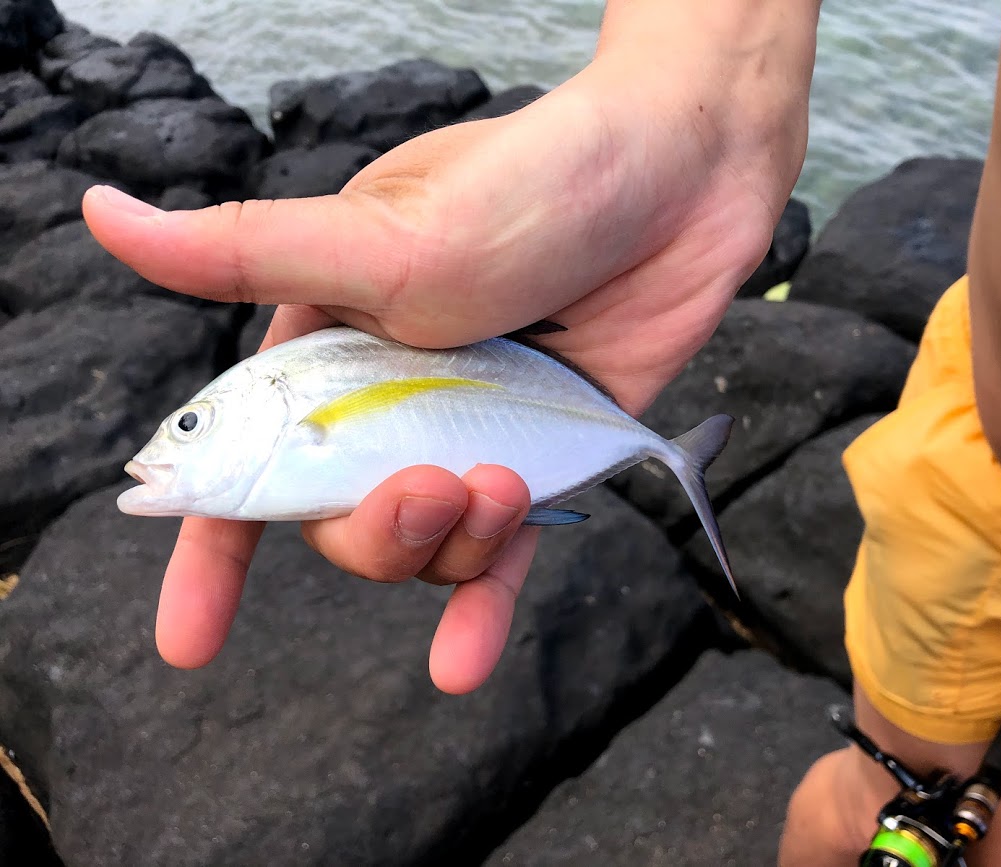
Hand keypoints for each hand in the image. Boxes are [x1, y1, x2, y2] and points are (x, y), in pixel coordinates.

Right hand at [82, 15, 813, 691]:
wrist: (683, 185)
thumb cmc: (532, 189)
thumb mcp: (382, 233)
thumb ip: (249, 255)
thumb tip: (104, 217)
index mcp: (333, 340)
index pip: (253, 454)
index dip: (213, 544)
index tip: (192, 636)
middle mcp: (394, 393)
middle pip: (340, 515)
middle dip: (371, 531)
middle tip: (431, 490)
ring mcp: (471, 430)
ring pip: (424, 543)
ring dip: (448, 549)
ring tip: (502, 491)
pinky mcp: (544, 455)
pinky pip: (503, 551)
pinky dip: (482, 606)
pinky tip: (462, 665)